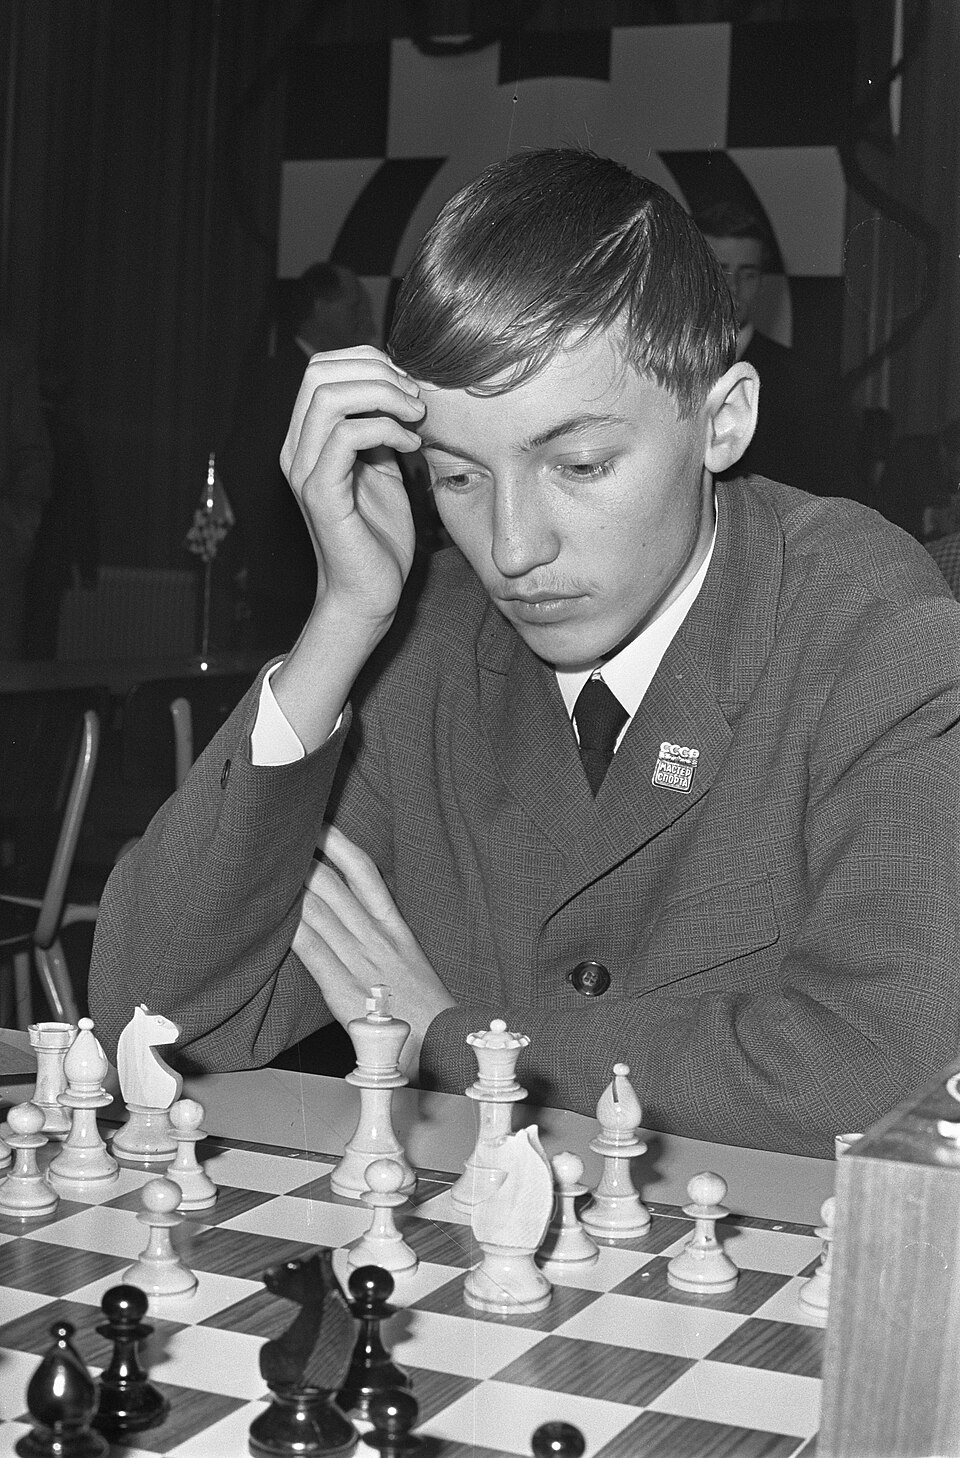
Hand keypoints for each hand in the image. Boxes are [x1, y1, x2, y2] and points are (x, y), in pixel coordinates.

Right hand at [280, 346, 425, 630]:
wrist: (368, 594)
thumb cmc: (378, 536)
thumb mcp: (383, 469)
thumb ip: (380, 429)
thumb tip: (399, 390)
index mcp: (307, 439)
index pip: (321, 368)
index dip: (368, 362)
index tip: (408, 386)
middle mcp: (297, 450)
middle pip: (320, 372)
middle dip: (377, 372)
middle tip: (415, 399)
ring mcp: (305, 472)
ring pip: (330, 397)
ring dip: (384, 396)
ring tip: (416, 418)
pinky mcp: (321, 495)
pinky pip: (346, 437)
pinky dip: (385, 430)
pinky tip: (411, 447)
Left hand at [292, 825, 454, 1080]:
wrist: (442, 1043)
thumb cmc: (422, 1006)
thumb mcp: (409, 957)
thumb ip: (381, 933)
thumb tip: (351, 912)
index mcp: (394, 926)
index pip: (365, 872)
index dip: (339, 844)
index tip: (319, 821)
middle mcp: (376, 937)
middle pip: (334, 884)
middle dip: (304, 857)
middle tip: (278, 832)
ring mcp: (361, 961)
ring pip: (320, 912)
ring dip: (291, 887)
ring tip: (264, 864)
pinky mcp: (345, 990)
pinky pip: (314, 954)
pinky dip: (293, 931)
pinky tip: (271, 917)